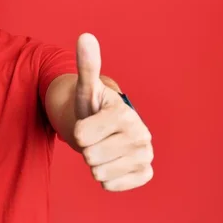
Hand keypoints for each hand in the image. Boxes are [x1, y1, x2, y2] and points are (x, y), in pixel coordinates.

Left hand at [73, 33, 153, 191]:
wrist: (105, 129)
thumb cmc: (92, 107)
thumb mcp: (85, 87)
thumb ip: (86, 65)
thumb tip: (85, 36)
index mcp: (124, 113)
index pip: (81, 135)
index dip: (78, 131)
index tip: (88, 122)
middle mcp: (141, 133)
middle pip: (90, 156)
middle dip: (86, 148)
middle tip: (96, 137)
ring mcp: (145, 154)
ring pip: (99, 172)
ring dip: (95, 163)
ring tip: (102, 147)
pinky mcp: (145, 172)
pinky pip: (113, 185)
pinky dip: (105, 178)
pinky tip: (111, 163)